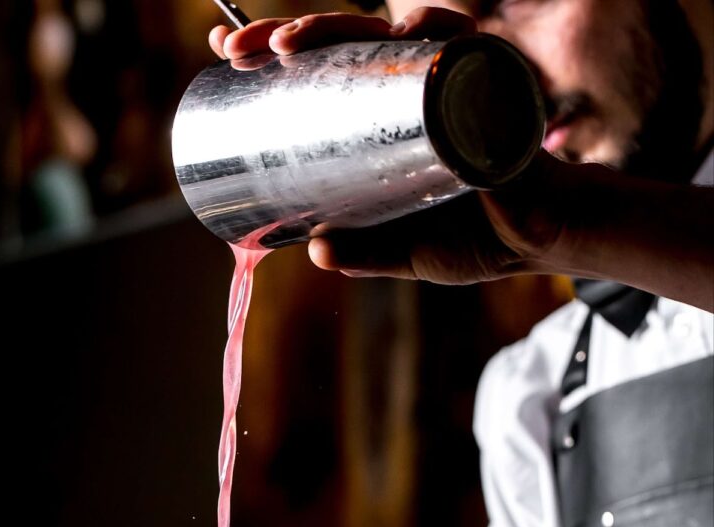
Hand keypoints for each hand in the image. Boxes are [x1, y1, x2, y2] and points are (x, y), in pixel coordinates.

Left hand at [204, 7, 563, 285]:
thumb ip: (366, 252)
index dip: (281, 60)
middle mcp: (412, 93)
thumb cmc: (481, 237)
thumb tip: (316, 250)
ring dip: (337, 27)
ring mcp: (450, 84)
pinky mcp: (489, 87)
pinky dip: (434, 32)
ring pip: (387, 37)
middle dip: (289, 36)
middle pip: (345, 48)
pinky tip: (399, 32)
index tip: (230, 55)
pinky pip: (460, 46)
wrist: (542, 239)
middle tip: (243, 47)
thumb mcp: (409, 250)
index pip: (329, 78)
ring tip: (290, 44)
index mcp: (387, 124)